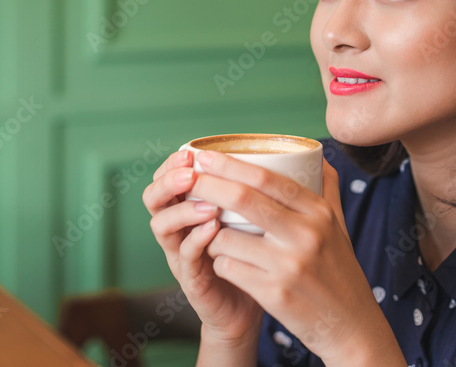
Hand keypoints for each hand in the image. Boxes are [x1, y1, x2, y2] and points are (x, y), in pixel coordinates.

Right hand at [142, 148, 263, 345]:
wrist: (254, 304)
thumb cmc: (257, 255)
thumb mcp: (256, 217)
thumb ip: (262, 189)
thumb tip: (300, 155)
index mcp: (193, 206)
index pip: (170, 177)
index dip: (174, 163)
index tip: (192, 151)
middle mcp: (181, 228)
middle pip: (155, 198)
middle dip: (169, 181)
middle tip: (190, 173)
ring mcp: (182, 254)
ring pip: (162, 225)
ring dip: (182, 210)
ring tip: (207, 203)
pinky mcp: (191, 280)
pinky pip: (185, 257)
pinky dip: (196, 241)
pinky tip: (213, 229)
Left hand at [194, 150, 404, 363]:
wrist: (351, 324)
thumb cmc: (338, 270)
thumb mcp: (338, 226)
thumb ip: (326, 188)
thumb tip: (315, 153)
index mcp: (319, 213)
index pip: (269, 179)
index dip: (232, 165)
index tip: (206, 156)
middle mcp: (306, 235)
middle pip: (243, 200)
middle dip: (207, 186)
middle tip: (187, 180)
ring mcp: (289, 265)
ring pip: (227, 237)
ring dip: (212, 235)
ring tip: (218, 238)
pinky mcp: (274, 293)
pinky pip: (228, 267)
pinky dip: (220, 262)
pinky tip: (229, 265)